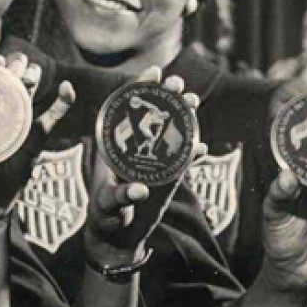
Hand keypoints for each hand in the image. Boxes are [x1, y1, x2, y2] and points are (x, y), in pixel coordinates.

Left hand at [0, 52, 72, 219]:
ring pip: (27, 94)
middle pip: (7, 82)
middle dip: (13, 68)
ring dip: (32, 78)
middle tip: (14, 65)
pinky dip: (62, 104)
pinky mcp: (34, 142)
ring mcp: (16, 126)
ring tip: (31, 73)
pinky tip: (67, 89)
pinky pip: (51, 120)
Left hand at [82, 66, 204, 264]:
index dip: (141, 87)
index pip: (127, 109)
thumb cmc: (104, 216)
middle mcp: (137, 150)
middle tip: (180, 84)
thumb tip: (140, 191)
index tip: (155, 70)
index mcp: (116, 146)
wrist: (116, 236)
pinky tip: (203, 147)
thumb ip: (120, 197)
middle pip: (154, 116)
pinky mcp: (168, 179)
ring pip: (171, 133)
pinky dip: (192, 155)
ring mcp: (154, 162)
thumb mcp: (107, 205)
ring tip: (194, 102)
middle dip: (167, 97)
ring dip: (184, 117)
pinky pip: (183, 162)